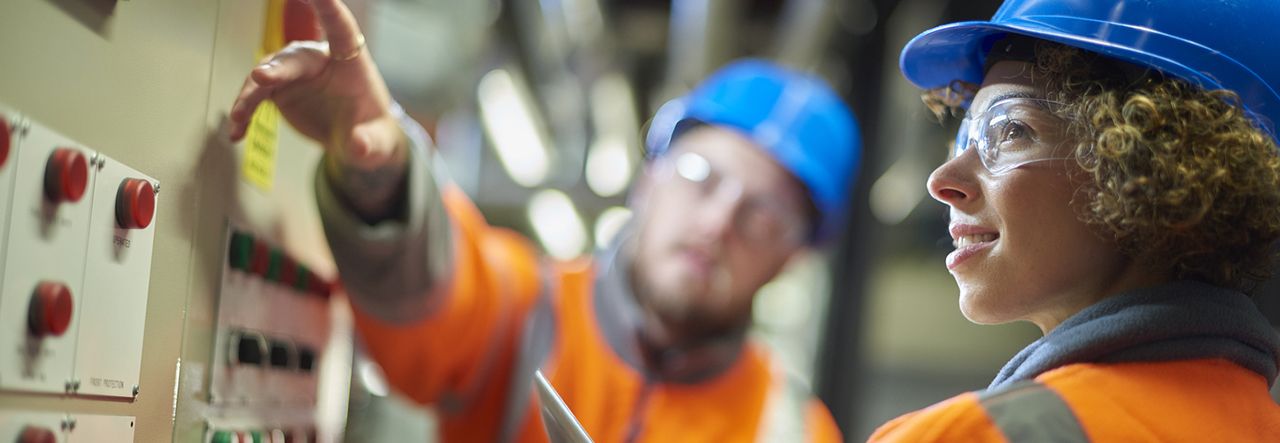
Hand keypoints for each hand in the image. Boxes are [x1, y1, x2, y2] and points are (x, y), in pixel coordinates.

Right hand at [228, 0, 404, 171]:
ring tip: (239, 117)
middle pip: (296, 58)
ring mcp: (296, 73)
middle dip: (277, 68)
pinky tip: (238, 132)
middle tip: (260, 78)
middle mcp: (320, 61)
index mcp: (351, 62)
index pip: (341, 29)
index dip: (329, 8)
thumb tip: (359, 146)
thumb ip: (368, 143)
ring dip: (251, 93)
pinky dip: (245, 112)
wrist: (354, 139)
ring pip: (268, 74)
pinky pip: (256, 94)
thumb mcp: (377, 143)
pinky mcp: (279, 88)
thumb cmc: (370, 131)